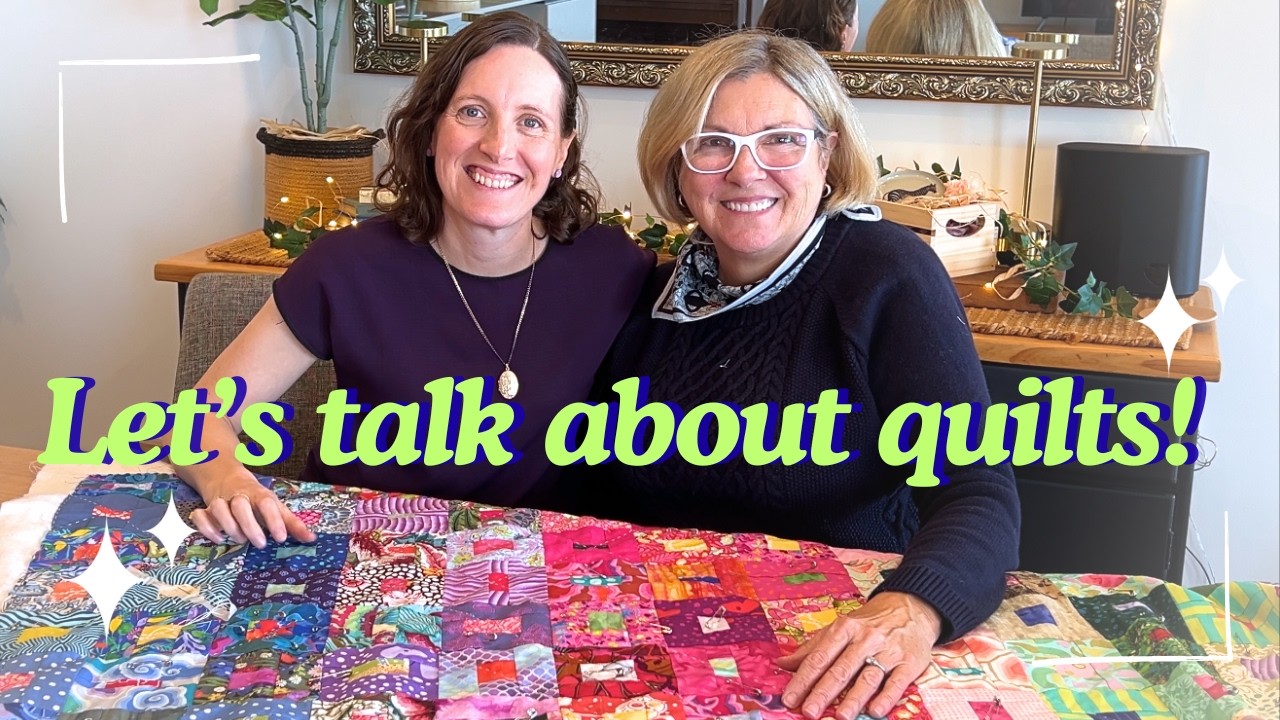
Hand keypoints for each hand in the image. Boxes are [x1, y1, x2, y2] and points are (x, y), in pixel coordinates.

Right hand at [189, 473, 315, 547]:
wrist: (228, 479)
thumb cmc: (257, 500)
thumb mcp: (276, 507)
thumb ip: (292, 523)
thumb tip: (312, 539)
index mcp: (259, 495)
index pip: (266, 503)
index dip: (274, 520)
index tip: (281, 538)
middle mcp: (239, 497)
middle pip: (241, 506)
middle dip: (250, 526)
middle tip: (261, 543)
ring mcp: (220, 502)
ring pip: (219, 509)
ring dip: (229, 526)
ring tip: (240, 540)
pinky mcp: (205, 510)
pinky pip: (199, 516)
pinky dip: (206, 528)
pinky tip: (218, 539)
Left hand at [777, 591, 940, 719]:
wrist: (910, 607)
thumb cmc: (868, 622)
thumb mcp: (840, 627)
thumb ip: (812, 647)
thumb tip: (781, 663)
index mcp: (844, 628)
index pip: (819, 657)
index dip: (803, 679)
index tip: (790, 698)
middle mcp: (865, 639)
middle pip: (841, 669)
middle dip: (823, 692)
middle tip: (809, 712)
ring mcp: (888, 650)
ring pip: (868, 677)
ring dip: (853, 699)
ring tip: (841, 717)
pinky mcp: (910, 662)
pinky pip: (897, 682)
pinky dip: (886, 697)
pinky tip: (875, 711)